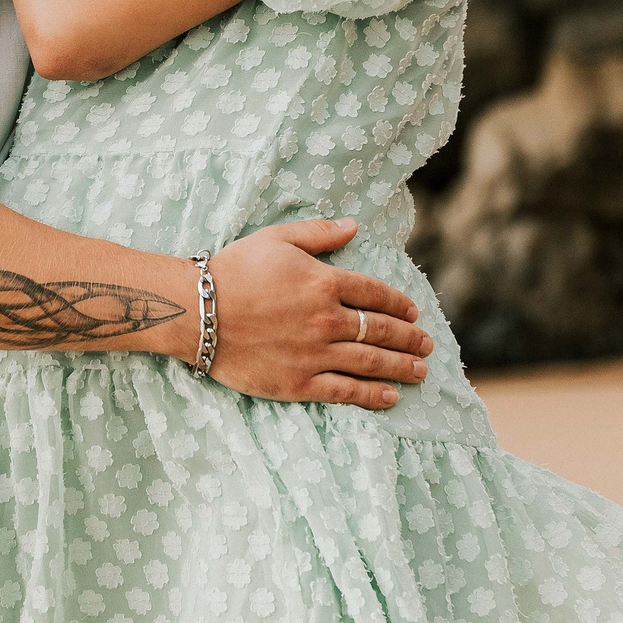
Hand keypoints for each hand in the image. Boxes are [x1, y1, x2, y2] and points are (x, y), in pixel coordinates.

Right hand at [202, 218, 433, 410]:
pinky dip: (372, 396)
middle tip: (426, 344)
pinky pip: (345, 391)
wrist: (196, 311)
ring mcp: (315, 353)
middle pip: (380, 330)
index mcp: (324, 282)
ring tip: (420, 371)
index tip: (413, 312)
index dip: (399, 304)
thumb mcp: (276, 239)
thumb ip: (318, 233)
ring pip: (370, 362)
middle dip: (409, 338)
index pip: (375, 294)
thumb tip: (353, 225)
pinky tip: (390, 397)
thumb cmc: (232, 270)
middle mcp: (327, 319)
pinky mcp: (299, 383)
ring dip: (400, 367)